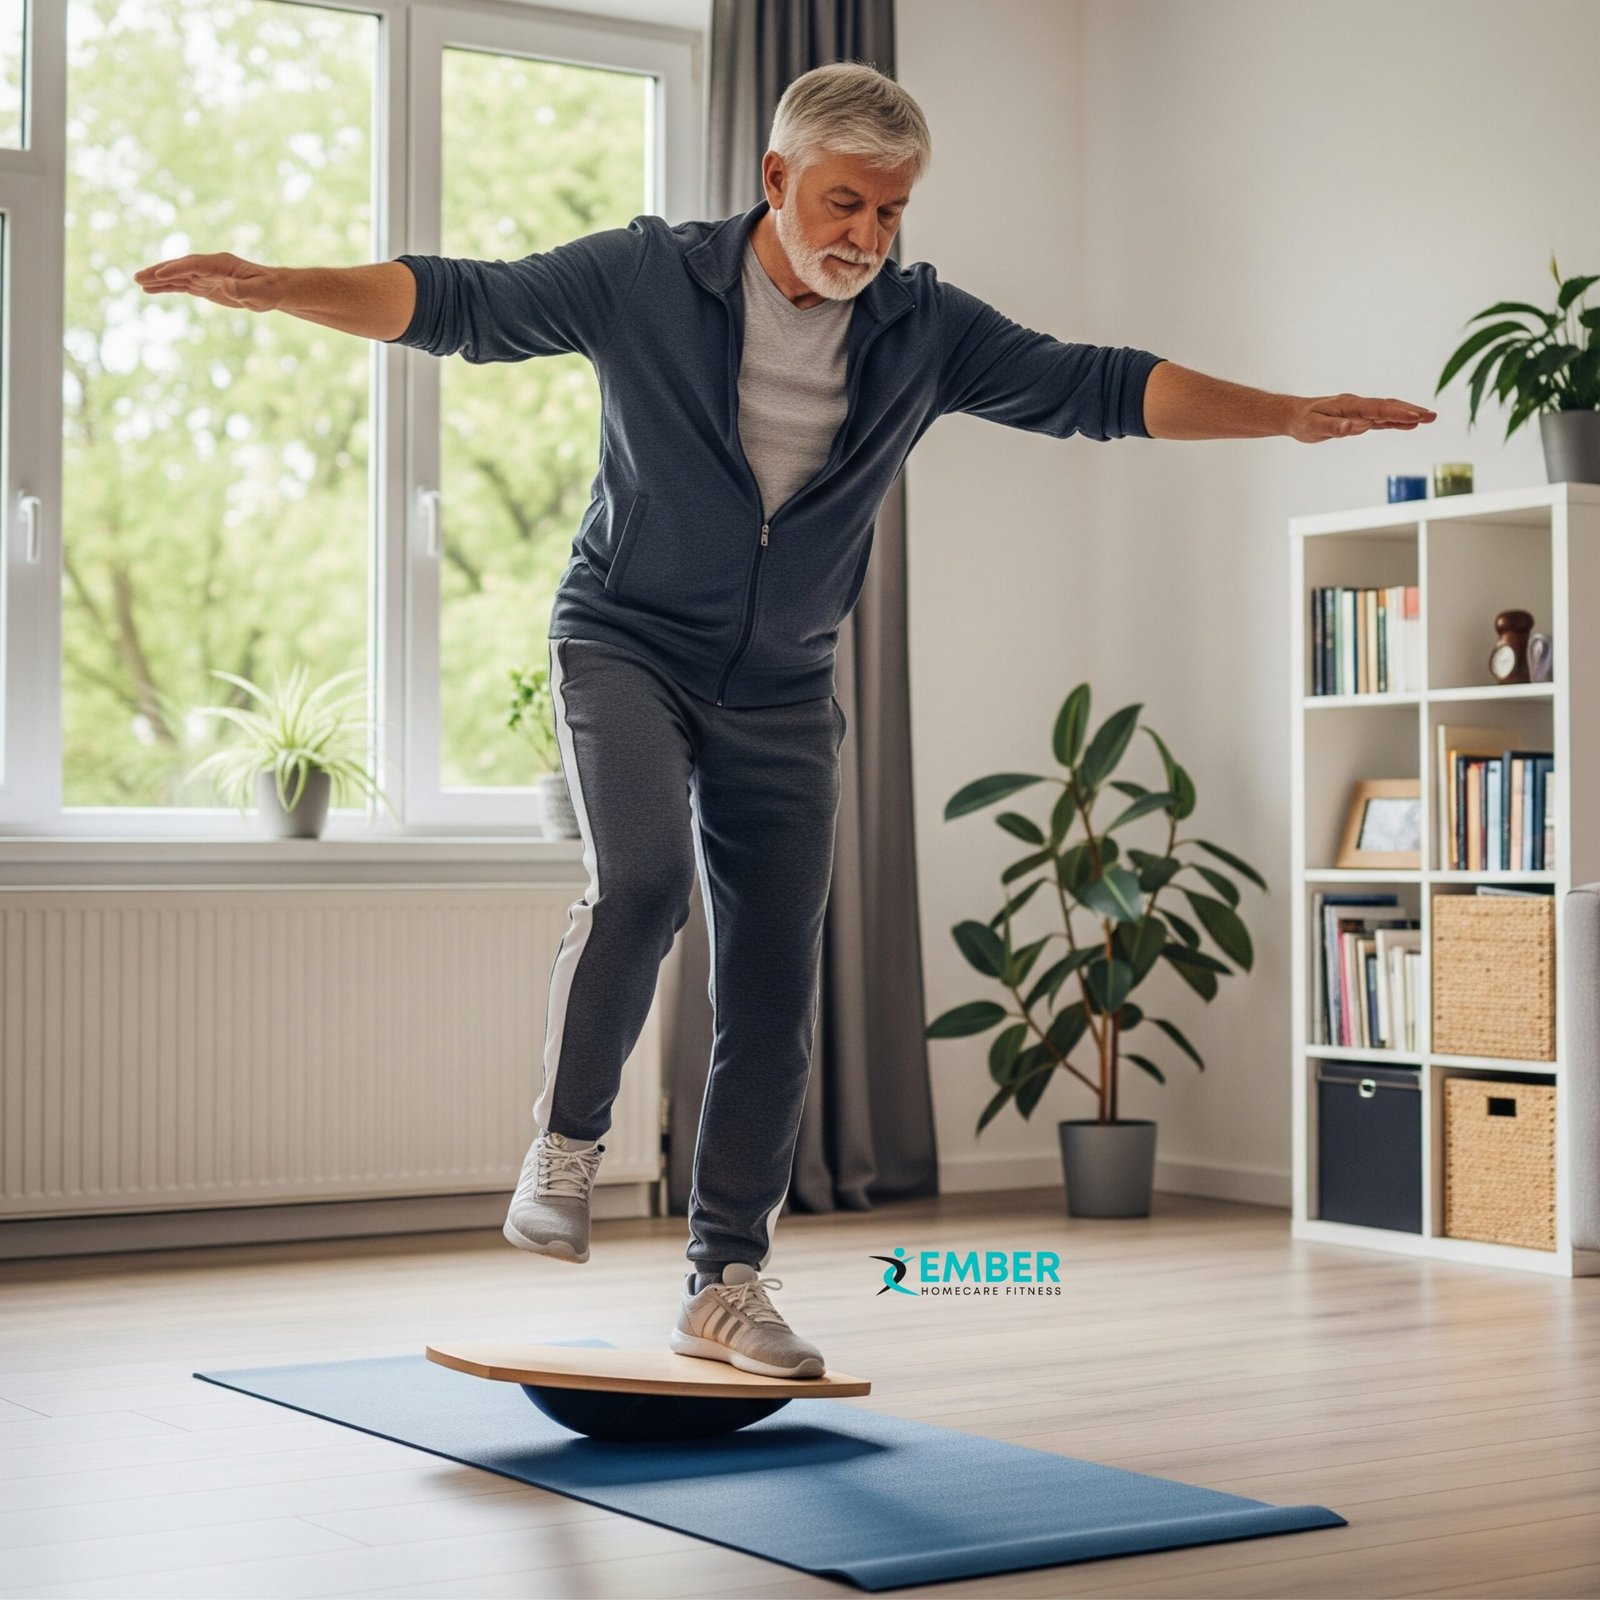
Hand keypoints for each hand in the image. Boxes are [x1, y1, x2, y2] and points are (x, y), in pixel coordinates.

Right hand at [133, 251, 283, 311]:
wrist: (273, 289)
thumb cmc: (269, 290)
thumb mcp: (260, 293)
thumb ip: (243, 290)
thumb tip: (225, 286)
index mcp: (221, 264)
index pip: (194, 265)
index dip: (177, 269)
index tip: (160, 274)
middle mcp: (210, 266)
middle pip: (180, 267)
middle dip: (160, 272)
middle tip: (138, 277)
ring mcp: (206, 275)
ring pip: (178, 276)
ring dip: (158, 279)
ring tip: (138, 282)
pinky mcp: (205, 284)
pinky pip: (182, 284)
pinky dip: (167, 286)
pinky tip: (151, 289)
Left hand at [1287, 393, 1436, 442]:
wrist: (1295, 415)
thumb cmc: (1303, 421)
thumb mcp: (1313, 427)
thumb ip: (1334, 427)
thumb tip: (1353, 427)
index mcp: (1349, 405)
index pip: (1377, 409)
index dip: (1396, 413)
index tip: (1414, 417)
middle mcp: (1357, 405)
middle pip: (1388, 407)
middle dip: (1410, 411)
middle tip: (1432, 417)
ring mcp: (1360, 411)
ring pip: (1388, 411)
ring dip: (1408, 414)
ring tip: (1429, 418)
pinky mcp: (1358, 418)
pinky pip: (1381, 419)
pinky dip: (1396, 421)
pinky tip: (1410, 424)